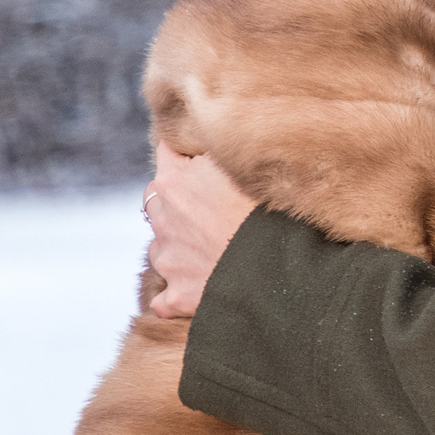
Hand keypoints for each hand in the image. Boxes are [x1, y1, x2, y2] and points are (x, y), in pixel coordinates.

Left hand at [143, 142, 256, 318]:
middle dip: (176, 197)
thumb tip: (217, 134)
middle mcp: (162, 217)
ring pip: (160, 245)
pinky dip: (177, 294)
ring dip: (177, 243)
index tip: (203, 156)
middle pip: (157, 197)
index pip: (167, 151)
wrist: (277, 269)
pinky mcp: (177, 295)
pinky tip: (194, 290)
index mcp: (174, 180)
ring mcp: (167, 258)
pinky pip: (165, 299)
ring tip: (212, 245)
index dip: (186, 153)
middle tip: (210, 202)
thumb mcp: (246, 163)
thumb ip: (221, 149)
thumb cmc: (269, 210)